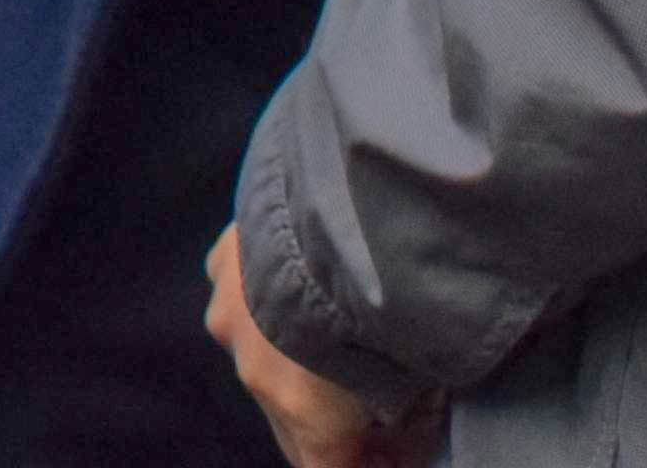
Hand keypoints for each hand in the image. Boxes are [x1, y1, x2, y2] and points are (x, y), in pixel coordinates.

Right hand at [211, 232, 436, 466]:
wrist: (346, 204)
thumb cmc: (395, 300)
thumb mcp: (425, 375)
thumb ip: (408, 413)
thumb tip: (406, 424)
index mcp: (303, 413)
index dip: (367, 461)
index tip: (398, 449)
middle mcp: (252, 371)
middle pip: (292, 418)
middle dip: (330, 418)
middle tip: (379, 404)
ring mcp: (228, 311)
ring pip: (262, 352)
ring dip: (298, 354)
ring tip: (340, 326)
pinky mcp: (221, 259)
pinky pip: (245, 292)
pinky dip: (270, 295)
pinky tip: (306, 273)